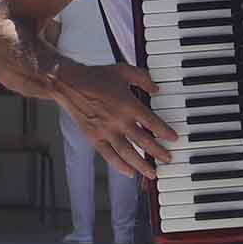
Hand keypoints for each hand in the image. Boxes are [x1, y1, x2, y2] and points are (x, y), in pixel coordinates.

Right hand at [55, 61, 174, 177]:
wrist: (69, 84)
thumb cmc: (96, 76)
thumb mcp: (124, 70)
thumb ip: (143, 78)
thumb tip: (156, 89)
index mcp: (128, 104)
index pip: (152, 122)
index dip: (165, 132)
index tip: (173, 139)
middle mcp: (118, 120)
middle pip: (143, 141)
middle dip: (158, 152)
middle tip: (168, 159)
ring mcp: (105, 131)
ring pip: (127, 153)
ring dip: (142, 165)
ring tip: (152, 173)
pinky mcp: (93, 137)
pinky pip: (108, 155)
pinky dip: (119, 165)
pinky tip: (129, 172)